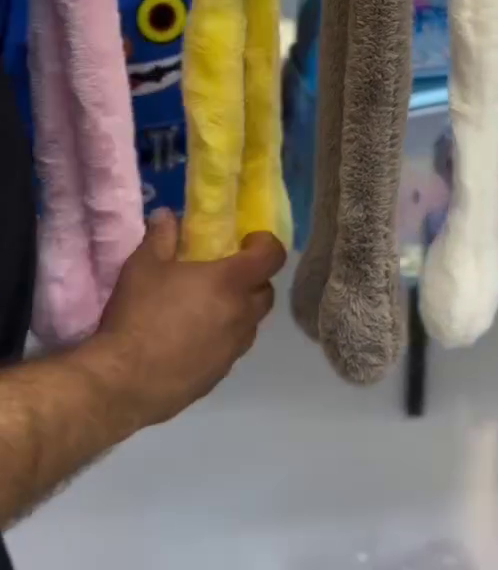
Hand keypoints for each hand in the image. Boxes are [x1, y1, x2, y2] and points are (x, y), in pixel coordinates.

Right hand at [86, 211, 285, 427]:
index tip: (247, 241)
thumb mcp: (143, 266)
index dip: (266, 244)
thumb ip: (161, 236)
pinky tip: (191, 340)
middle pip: (265, 292)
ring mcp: (233, 351)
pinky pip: (231, 350)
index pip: (272, 256)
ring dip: (238, 311)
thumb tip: (167, 215)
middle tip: (225, 274)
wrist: (124, 382)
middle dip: (253, 280)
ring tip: (206, 308)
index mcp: (230, 283)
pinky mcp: (219, 377)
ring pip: (250, 324)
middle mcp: (241, 316)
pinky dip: (222, 339)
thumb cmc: (139, 315)